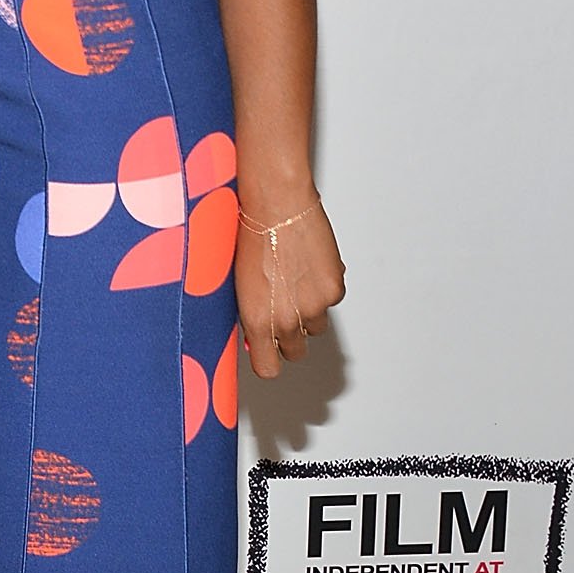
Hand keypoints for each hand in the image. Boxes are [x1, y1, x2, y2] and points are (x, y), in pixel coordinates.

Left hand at [236, 196, 343, 377]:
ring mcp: (314, 306)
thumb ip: (250, 315)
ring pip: (316, 325)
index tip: (267, 350)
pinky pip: (331, 300)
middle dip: (290, 337)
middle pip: (296, 352)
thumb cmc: (250, 236)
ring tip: (293, 281)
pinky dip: (323, 287)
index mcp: (257, 321)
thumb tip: (254, 336)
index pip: (268, 368)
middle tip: (282, 311)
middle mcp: (286, 320)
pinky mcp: (334, 289)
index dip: (268, 359)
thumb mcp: (239, 284)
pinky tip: (308, 265)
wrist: (277, 205)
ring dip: (308, 311)